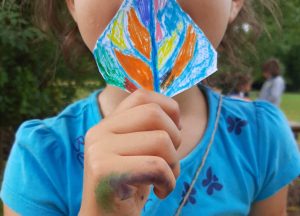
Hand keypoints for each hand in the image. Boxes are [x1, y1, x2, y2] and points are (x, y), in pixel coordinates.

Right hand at [79, 89, 181, 215]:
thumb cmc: (130, 186)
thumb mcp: (138, 150)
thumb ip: (146, 127)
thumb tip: (174, 112)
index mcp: (106, 123)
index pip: (142, 96)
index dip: (169, 108)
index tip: (174, 133)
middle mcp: (98, 131)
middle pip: (154, 114)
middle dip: (175, 138)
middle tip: (169, 162)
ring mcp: (98, 150)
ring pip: (160, 140)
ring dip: (174, 165)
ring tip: (163, 180)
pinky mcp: (104, 171)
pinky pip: (156, 165)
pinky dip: (168, 182)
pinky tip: (159, 192)